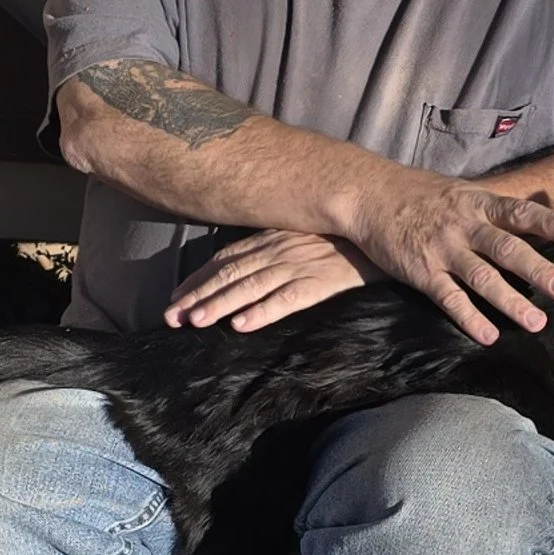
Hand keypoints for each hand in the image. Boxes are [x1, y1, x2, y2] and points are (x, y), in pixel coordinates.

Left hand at [165, 231, 366, 330]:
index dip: (196, 280)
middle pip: (228, 273)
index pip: (223, 259)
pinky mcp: (320, 282)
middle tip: (171, 318)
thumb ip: (270, 247)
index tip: (174, 299)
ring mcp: (298, 265)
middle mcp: (277, 250)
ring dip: (220, 304)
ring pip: (249, 286)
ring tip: (196, 322)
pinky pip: (286, 299)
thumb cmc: (339, 236)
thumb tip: (240, 266)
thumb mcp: (298, 233)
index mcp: (269, 238)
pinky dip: (262, 312)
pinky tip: (241, 325)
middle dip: (197, 296)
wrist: (382, 229)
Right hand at [344, 171, 553, 345]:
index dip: (547, 222)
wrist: (369, 195)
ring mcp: (442, 250)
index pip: (518, 212)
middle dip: (538, 270)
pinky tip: (488, 336)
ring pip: (482, 278)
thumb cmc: (420, 194)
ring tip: (536, 322)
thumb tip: (534, 219)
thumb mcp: (460, 191)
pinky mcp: (422, 272)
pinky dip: (469, 318)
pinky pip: (449, 298)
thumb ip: (494, 209)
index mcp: (477, 203)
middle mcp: (463, 226)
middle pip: (506, 249)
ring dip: (510, 301)